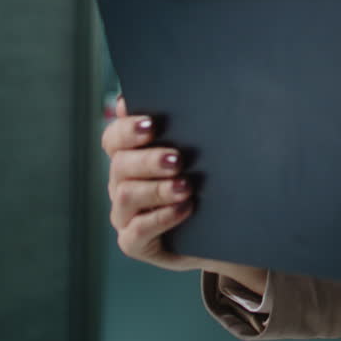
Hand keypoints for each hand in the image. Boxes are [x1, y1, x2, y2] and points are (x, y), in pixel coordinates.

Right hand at [102, 96, 266, 292]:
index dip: (127, 129)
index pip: (114, 138)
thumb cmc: (212, 183)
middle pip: (120, 164)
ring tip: (186, 186)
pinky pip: (137, 231)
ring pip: (126, 195)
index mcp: (131, 157)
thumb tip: (185, 97)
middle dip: (149, 159)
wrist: (226, 231)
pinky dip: (162, 217)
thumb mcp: (205, 155)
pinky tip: (186, 208)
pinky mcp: (134, 243)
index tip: (151, 124)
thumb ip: (189, 129)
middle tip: (178, 159)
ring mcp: (125, 215)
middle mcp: (122, 183)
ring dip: (157, 188)